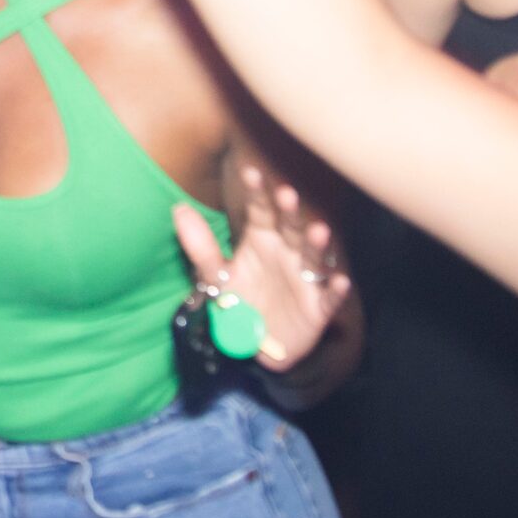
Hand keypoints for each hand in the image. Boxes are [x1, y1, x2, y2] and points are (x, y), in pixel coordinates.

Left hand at [181, 170, 349, 372]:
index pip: (260, 210)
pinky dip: (335, 291)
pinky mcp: (317, 308)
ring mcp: (304, 280)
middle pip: (290, 228)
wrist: (254, 345)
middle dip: (290, 212)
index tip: (250, 172)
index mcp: (262, 240)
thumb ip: (199, 246)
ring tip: (318, 229)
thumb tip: (178, 209)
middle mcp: (286, 254)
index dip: (256, 193)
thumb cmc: (238, 302)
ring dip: (316, 244)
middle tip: (286, 193)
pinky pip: (328, 298)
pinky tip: (339, 281)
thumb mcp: (214, 277)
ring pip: (313, 258)